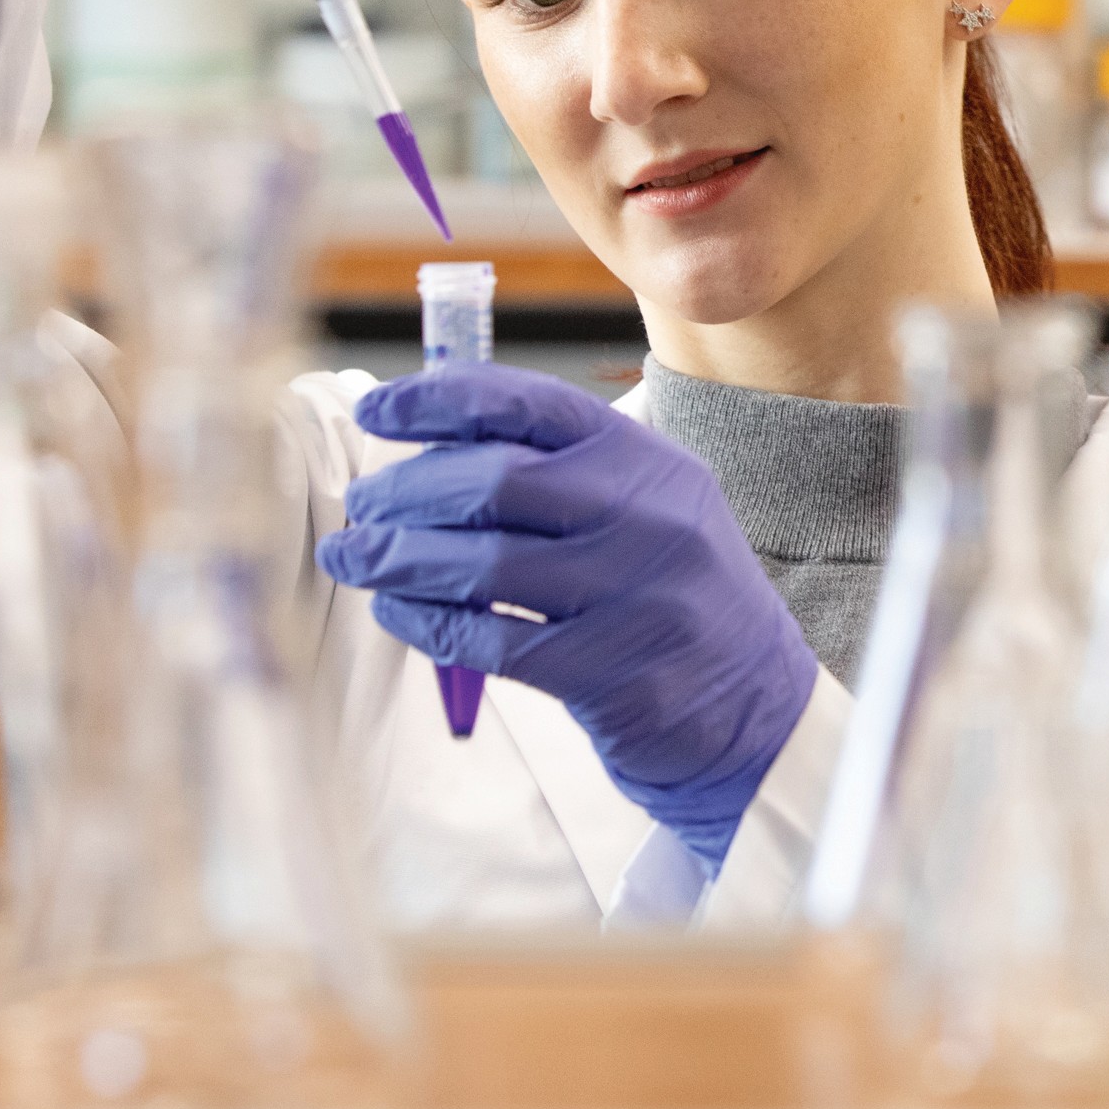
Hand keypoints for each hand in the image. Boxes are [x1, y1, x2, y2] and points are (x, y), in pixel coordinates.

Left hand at [317, 365, 818, 868]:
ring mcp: (636, 594)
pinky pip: (491, 640)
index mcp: (646, 459)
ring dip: (398, 558)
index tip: (376, 410)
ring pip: (483, 563)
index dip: (440, 399)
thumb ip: (557, 472)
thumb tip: (425, 446)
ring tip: (354, 557)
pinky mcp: (613, 672)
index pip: (530, 403)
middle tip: (361, 508)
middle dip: (406, 492)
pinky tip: (398, 612)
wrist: (755, 709)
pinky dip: (427, 623)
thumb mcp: (643, 508)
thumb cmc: (670, 597)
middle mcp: (648, 515)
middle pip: (495, 482)